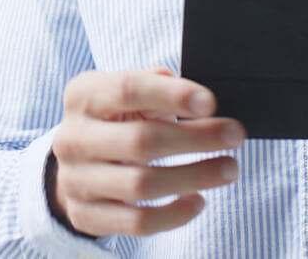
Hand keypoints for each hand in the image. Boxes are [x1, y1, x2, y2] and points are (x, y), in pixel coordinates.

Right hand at [50, 67, 243, 237]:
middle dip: (196, 138)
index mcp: (83, 96)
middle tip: (235, 134)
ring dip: (194, 176)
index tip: (210, 102)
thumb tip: (198, 97)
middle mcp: (73, 138)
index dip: (172, 95)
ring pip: (142, 185)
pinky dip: (174, 214)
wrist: (74, 163)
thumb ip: (155, 84)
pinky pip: (137, 223)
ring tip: (228, 168)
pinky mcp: (86, 216)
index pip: (127, 89)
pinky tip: (199, 200)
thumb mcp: (123, 92)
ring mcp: (76, 180)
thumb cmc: (113, 119)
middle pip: (140, 141)